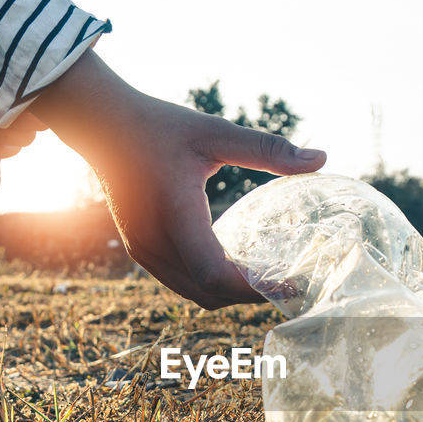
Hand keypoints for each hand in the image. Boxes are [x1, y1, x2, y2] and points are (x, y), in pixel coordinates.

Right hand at [32, 55, 326, 308]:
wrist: (101, 125)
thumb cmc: (157, 126)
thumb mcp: (216, 133)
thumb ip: (267, 149)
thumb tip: (321, 159)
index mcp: (177, 219)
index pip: (219, 279)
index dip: (257, 290)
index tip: (292, 284)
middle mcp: (156, 245)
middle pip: (210, 294)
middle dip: (248, 296)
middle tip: (286, 282)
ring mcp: (143, 250)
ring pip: (193, 293)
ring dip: (228, 292)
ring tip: (264, 277)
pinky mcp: (139, 247)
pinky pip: (179, 281)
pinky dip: (207, 282)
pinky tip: (233, 264)